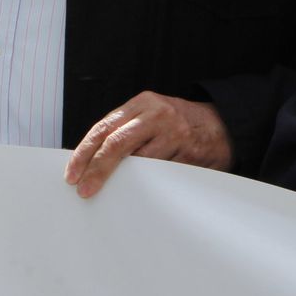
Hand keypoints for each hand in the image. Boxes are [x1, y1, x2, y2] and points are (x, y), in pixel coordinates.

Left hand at [64, 91, 232, 197]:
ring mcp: (175, 133)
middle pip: (117, 143)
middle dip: (96, 169)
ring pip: (139, 162)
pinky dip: (148, 184)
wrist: (223, 125)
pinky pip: (161, 173)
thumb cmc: (178, 124)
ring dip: (123, 181)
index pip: (104, 128)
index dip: (84, 153)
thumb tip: (90, 160)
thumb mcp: (151, 116)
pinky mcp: (189, 152)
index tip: (72, 174)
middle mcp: (157, 114)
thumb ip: (125, 130)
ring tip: (111, 193)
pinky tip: (140, 191)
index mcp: (142, 103)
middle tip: (84, 190)